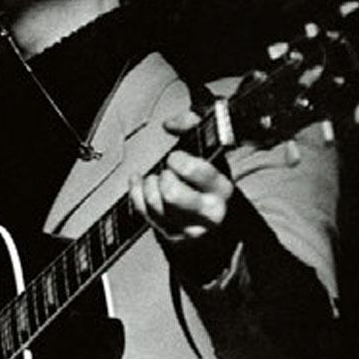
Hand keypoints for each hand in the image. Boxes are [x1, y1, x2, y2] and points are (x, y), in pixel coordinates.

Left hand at [128, 110, 233, 247]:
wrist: (215, 221)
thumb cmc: (209, 182)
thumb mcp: (211, 152)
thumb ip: (193, 126)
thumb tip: (170, 124)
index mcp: (222, 189)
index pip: (198, 173)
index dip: (181, 161)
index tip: (176, 158)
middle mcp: (208, 212)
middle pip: (172, 193)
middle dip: (164, 177)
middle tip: (168, 172)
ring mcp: (188, 227)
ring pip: (155, 203)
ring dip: (150, 185)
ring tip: (158, 178)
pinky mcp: (170, 235)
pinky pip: (142, 211)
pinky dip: (136, 192)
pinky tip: (139, 181)